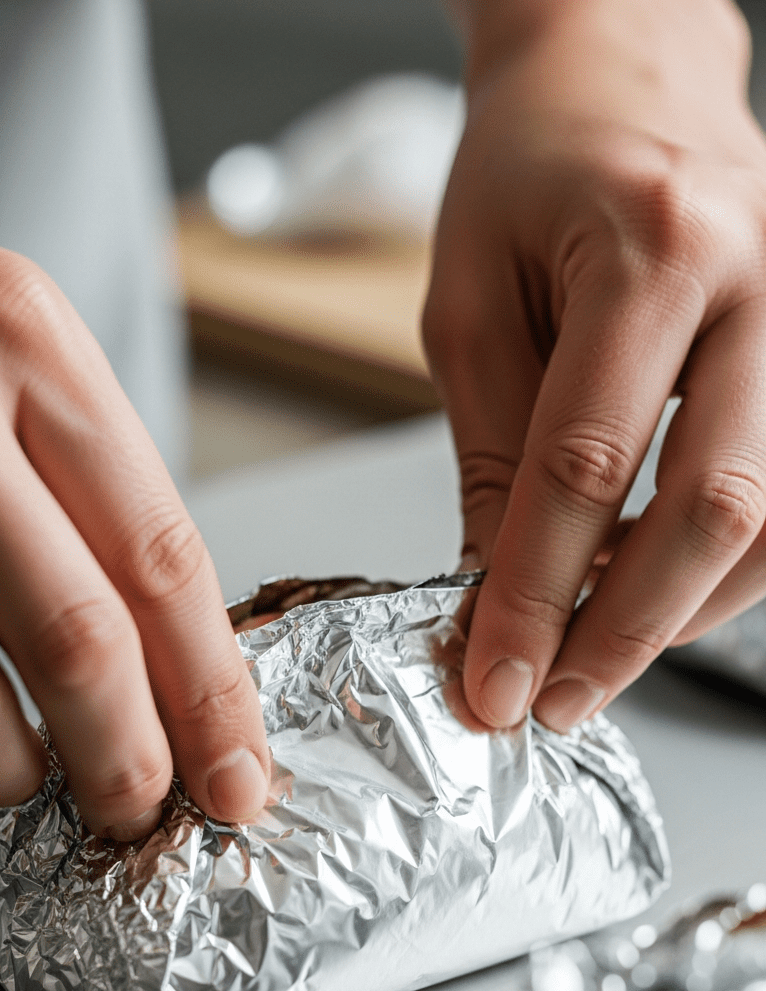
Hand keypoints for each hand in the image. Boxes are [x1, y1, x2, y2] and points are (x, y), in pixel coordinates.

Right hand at [0, 251, 269, 836]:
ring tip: (43, 779)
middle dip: (127, 753)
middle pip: (81, 632)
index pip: (162, 557)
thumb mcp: (19, 372)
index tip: (238, 775)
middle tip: (147, 812)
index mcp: (34, 345)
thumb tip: (177, 677)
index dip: (211, 690)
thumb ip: (91, 498)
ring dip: (22, 765)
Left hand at [425, 0, 765, 730]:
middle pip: (713, 505)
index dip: (536, 594)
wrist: (623, 70)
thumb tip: (498, 592)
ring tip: (594, 659)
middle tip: (553, 701)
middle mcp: (756, 279)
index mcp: (651, 246)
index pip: (586, 464)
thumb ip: (495, 453)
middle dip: (626, 629)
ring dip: (684, 614)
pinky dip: (723, 569)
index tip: (495, 681)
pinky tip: (654, 594)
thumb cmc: (530, 167)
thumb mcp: (470, 304)